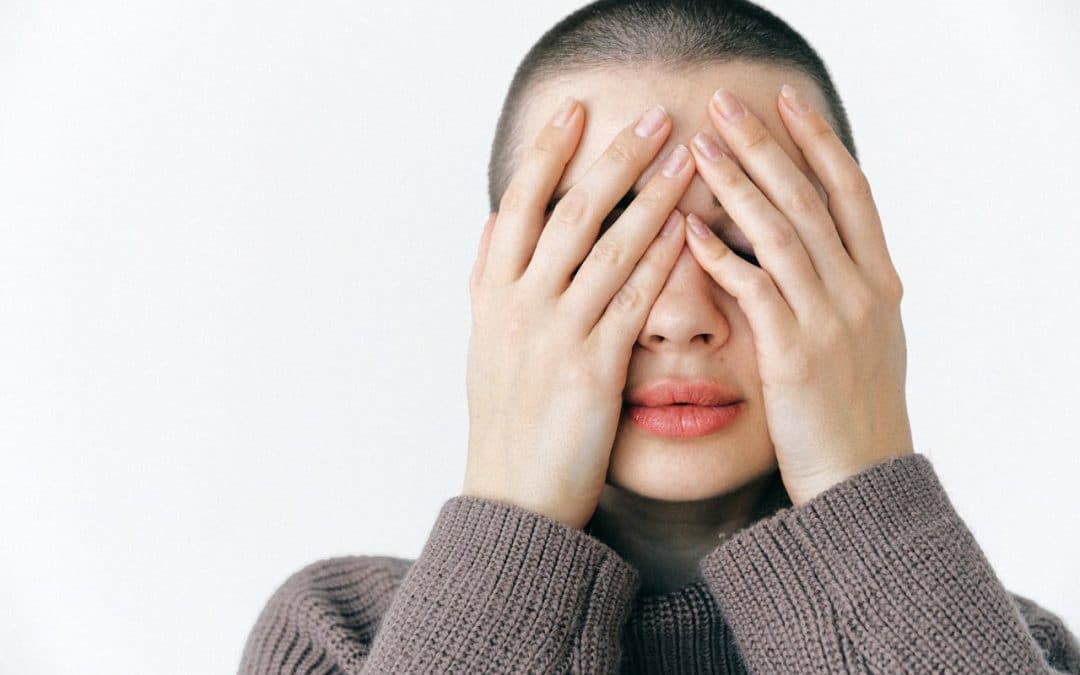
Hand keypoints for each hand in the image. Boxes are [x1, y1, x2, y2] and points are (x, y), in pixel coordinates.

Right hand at [463, 99, 695, 528]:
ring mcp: (553, 336)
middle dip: (614, 159)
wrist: (514, 497)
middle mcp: (518, 305)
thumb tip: (493, 223)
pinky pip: (633, 302)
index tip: (576, 110)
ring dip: (651, 198)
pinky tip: (690, 231)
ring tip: (686, 159)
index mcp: (492, 293)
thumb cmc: (505, 420)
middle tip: (651, 116)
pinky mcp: (591, 370)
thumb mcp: (483, 343)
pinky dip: (661, 261)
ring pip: (607, 248)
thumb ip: (486, 279)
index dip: (548, 152)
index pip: (520, 204)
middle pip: (569, 213)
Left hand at [684, 85, 913, 506]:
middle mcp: (861, 292)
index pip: (850, 191)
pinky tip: (687, 230)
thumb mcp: (865, 340)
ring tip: (698, 148)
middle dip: (767, 146)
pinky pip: (753, 290)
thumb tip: (811, 245)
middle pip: (810, 198)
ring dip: (738, 185)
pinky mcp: (794, 355)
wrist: (861, 481)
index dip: (818, 141)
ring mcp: (830, 321)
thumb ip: (843, 288)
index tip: (786, 101)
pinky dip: (720, 256)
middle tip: (725, 105)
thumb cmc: (853, 412)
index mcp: (880, 282)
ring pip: (781, 233)